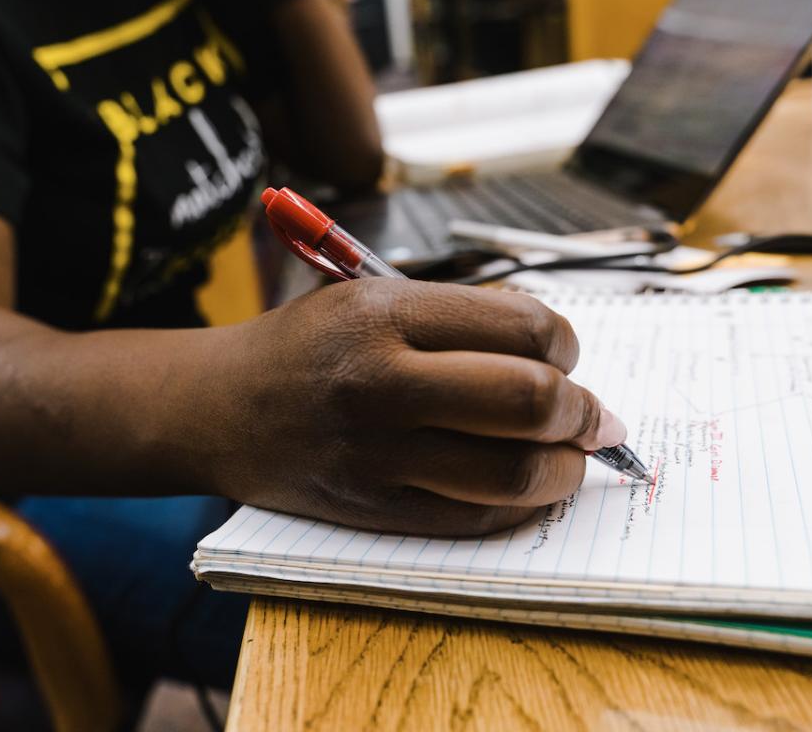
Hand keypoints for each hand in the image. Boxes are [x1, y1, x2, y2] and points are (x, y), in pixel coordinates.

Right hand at [215, 279, 625, 536]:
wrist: (217, 408)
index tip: (564, 353)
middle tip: (595, 415)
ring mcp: (376, 454)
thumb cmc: (303, 344)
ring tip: (571, 455)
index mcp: (383, 312)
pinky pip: (475, 518)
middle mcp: (381, 381)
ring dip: (566, 466)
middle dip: (584, 410)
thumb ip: (457, 317)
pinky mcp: (372, 508)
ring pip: (514, 471)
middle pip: (529, 399)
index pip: (522, 326)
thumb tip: (558, 357)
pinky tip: (530, 486)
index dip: (565, 343)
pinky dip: (522, 505)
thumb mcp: (366, 294)